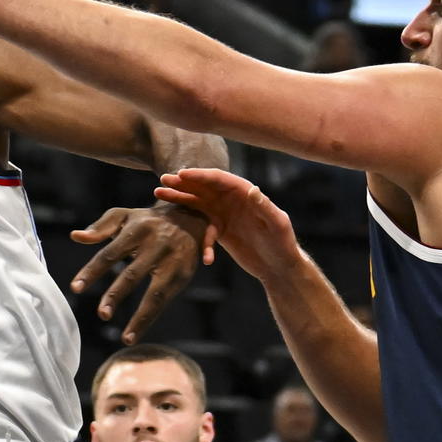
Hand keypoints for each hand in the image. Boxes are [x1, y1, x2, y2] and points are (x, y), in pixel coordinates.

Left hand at [69, 203, 212, 343]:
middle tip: (102, 314)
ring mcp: (172, 262)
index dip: (92, 271)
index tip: (75, 288)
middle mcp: (156, 246)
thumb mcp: (125, 215)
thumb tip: (75, 236)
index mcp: (137, 230)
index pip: (109, 254)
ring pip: (155, 294)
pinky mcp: (183, 275)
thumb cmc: (148, 221)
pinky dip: (150, 319)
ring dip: (141, 318)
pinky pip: (165, 301)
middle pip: (133, 275)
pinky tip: (136, 334)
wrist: (190, 216)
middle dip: (116, 295)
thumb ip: (100, 227)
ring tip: (126, 338)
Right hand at [155, 169, 301, 284]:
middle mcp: (232, 199)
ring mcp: (224, 213)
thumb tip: (252, 189)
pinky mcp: (219, 229)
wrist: (279, 266)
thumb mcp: (277, 224)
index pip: (219, 179)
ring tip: (159, 192)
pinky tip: (181, 234)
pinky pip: (201, 226)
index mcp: (245, 192)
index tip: (181, 174)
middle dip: (184, 182)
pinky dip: (193, 231)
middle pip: (204, 186)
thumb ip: (264, 206)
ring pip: (197, 201)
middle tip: (163, 179)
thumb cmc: (283, 243)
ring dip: (179, 197)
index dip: (200, 175)